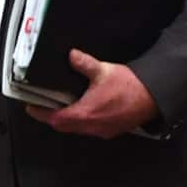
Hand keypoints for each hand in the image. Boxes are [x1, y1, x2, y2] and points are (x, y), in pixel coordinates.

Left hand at [25, 49, 159, 137]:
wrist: (154, 97)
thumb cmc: (130, 87)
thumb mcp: (103, 70)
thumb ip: (83, 63)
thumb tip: (71, 56)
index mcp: (86, 113)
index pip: (56, 118)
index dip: (41, 114)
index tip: (31, 107)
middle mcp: (92, 126)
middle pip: (64, 126)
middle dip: (52, 117)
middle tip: (43, 107)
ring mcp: (103, 130)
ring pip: (77, 129)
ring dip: (67, 120)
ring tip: (60, 106)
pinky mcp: (112, 130)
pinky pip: (90, 128)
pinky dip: (81, 121)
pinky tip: (82, 109)